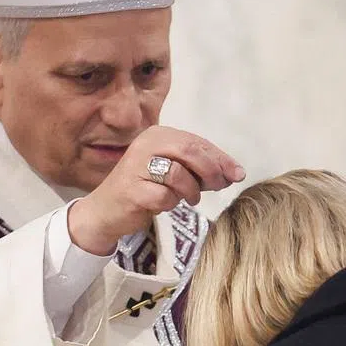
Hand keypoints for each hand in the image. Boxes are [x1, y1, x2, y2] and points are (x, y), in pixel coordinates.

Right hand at [68, 128, 243, 255]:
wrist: (107, 211)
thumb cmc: (145, 189)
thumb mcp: (174, 173)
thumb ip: (200, 169)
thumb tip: (234, 173)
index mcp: (158, 134)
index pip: (197, 142)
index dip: (221, 158)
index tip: (238, 174)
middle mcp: (146, 145)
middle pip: (190, 151)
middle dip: (211, 170)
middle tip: (219, 186)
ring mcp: (136, 167)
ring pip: (179, 174)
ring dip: (191, 190)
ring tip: (188, 198)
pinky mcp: (132, 190)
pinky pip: (165, 197)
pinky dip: (171, 204)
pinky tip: (164, 204)